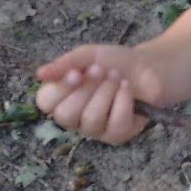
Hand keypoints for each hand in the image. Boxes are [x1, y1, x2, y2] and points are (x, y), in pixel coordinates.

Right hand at [35, 44, 166, 144]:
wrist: (150, 66)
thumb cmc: (115, 62)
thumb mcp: (88, 56)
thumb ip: (64, 64)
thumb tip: (39, 74)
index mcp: (62, 97)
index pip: (46, 102)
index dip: (60, 89)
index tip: (76, 73)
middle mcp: (75, 118)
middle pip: (65, 115)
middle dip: (86, 89)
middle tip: (102, 70)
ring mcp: (96, 129)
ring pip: (91, 120)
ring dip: (106, 93)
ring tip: (117, 77)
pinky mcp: (118, 135)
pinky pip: (116, 124)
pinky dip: (123, 101)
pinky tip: (127, 88)